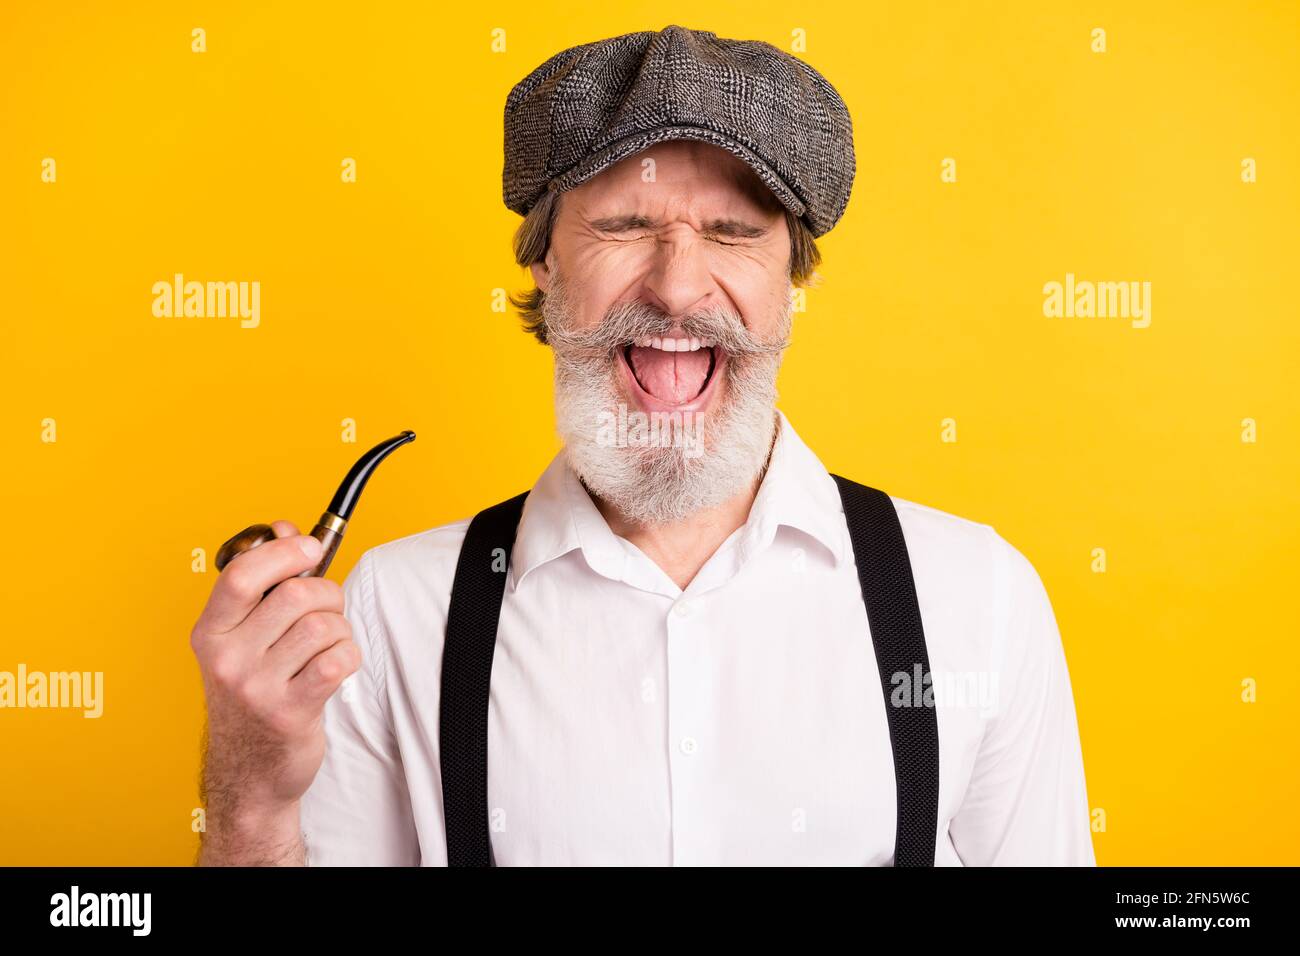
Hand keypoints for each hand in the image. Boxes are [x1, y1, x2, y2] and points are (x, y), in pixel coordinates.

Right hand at [191, 521, 360, 863]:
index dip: (284, 551)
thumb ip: (265, 582)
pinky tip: (335, 668)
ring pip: (322, 625)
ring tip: (328, 646)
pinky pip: (337, 660)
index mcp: (211, 633)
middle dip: (326, 594)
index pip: (243, 574)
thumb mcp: (244, 638)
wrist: (249, 774)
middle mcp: (227, 659)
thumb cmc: (253, 696)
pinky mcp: (289, 712)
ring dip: (339, 630)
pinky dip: (348, 656)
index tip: (310, 547)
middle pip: (296, 594)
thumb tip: (285, 527)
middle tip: (326, 610)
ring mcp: (256, 688)